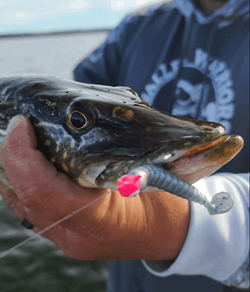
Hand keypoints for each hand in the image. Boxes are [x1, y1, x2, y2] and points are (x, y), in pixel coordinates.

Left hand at [0, 116, 189, 260]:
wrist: (165, 234)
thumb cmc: (163, 205)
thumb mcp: (148, 176)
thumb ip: (115, 154)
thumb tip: (81, 122)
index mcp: (99, 222)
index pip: (43, 191)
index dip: (23, 155)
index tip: (22, 123)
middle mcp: (74, 235)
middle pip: (24, 196)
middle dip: (11, 156)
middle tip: (18, 125)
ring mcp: (66, 237)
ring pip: (20, 202)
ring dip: (13, 168)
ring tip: (19, 138)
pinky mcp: (63, 232)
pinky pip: (29, 206)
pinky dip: (22, 180)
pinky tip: (27, 160)